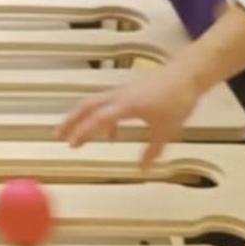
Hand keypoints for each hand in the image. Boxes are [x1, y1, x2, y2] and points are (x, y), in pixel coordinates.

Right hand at [56, 65, 201, 170]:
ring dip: (81, 118)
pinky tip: (110, 136)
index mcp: (126, 106)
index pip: (98, 119)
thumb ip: (152, 151)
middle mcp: (118, 97)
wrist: (187, 75)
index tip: (71, 144)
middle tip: (57, 135)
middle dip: (71, 121)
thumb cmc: (178, 101)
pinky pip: (106, 104)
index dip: (83, 132)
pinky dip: (101, 118)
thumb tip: (141, 170)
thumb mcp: (167, 130)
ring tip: (74, 136)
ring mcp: (122, 92)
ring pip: (94, 104)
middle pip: (87, 107)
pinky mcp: (127, 92)